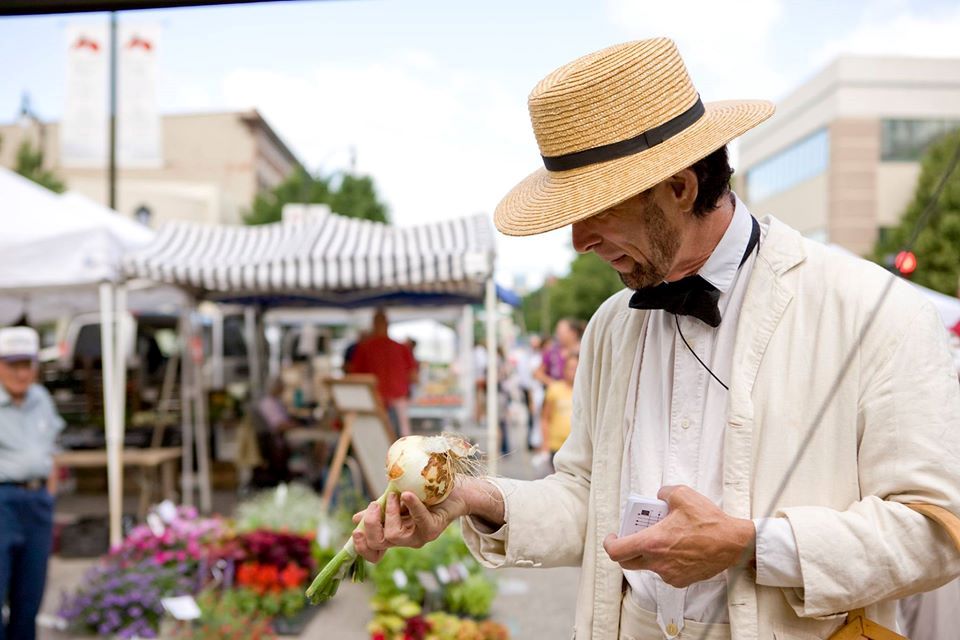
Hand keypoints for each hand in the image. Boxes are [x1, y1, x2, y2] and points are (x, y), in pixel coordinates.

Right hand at [351, 481, 471, 562]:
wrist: (455, 493)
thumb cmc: (426, 497)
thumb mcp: (397, 503)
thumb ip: (381, 511)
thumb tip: (356, 519)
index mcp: (396, 535)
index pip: (375, 554)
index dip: (362, 548)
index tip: (356, 532)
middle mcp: (407, 540)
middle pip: (379, 543)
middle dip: (372, 524)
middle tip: (375, 505)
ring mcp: (420, 538)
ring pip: (395, 535)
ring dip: (390, 512)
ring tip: (395, 495)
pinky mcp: (433, 530)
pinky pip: (420, 520)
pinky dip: (413, 507)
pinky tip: (408, 495)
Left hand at [602, 485, 755, 587]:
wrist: (733, 543)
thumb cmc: (709, 522)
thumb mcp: (683, 495)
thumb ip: (665, 492)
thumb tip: (659, 496)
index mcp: (653, 542)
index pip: (616, 551)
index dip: (609, 543)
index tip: (614, 536)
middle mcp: (658, 562)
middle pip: (627, 562)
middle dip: (625, 549)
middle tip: (633, 537)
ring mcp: (669, 574)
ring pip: (648, 566)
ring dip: (649, 554)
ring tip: (663, 539)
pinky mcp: (681, 581)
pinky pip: (664, 571)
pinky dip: (665, 561)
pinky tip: (677, 549)